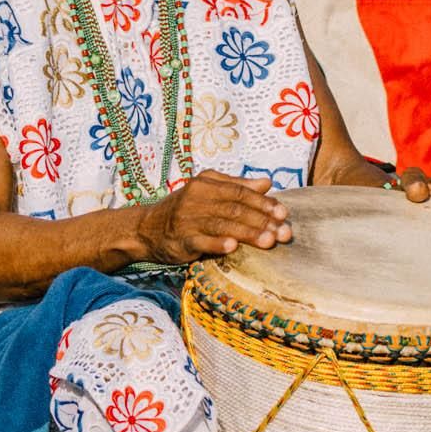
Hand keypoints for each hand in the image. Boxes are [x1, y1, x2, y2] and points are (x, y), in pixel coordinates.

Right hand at [134, 171, 291, 262]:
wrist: (147, 228)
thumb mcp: (209, 192)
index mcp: (207, 184)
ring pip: (223, 225)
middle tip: (284, 233)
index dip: (263, 203)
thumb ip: (237, 187)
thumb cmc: (185, 210)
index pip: (240, 192)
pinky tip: (232, 247)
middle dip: (262, 221)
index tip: (283, 214)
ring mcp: (188, 219)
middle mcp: (197, 198)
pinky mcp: (181, 239)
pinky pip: (201, 241)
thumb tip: (267, 183)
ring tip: (268, 241)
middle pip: (235, 209)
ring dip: (248, 234)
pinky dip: (217, 244)